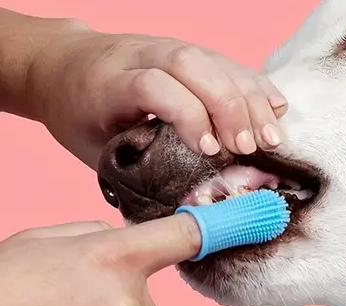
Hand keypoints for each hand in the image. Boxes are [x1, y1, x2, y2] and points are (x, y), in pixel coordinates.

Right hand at [0, 214, 200, 305]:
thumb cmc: (1, 289)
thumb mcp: (41, 241)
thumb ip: (93, 235)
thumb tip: (121, 237)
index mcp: (112, 256)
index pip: (181, 237)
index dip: (205, 230)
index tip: (229, 225)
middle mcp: (126, 299)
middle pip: (149, 305)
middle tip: (75, 305)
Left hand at [27, 27, 287, 168]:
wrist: (61, 63)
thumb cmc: (78, 113)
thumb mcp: (92, 146)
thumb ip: (135, 168)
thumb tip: (183, 209)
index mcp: (109, 81)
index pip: (155, 86)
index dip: (187, 115)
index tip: (209, 151)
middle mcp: (141, 54)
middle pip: (193, 65)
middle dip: (228, 106)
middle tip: (248, 148)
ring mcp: (168, 46)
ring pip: (215, 60)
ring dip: (250, 99)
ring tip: (271, 138)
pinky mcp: (190, 50)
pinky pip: (229, 62)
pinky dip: (255, 86)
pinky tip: (275, 109)